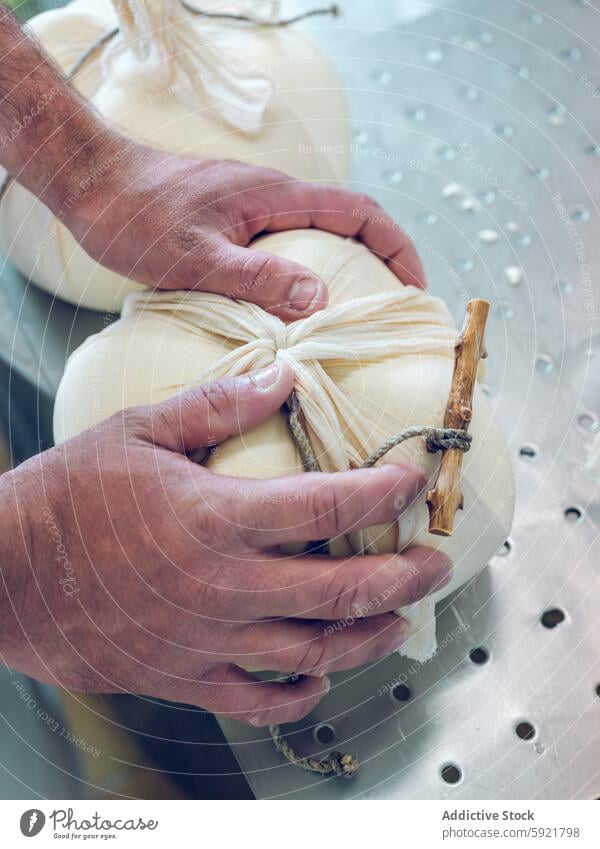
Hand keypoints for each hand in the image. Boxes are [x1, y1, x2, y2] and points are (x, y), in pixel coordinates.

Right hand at [0, 362, 449, 726]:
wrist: (5, 576)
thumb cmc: (68, 498)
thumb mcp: (137, 431)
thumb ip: (216, 404)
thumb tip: (282, 376)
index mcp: (218, 518)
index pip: (329, 506)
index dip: (385, 492)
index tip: (415, 481)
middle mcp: (224, 586)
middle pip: (342, 591)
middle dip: (403, 577)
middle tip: (436, 565)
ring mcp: (207, 639)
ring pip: (313, 652)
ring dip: (368, 637)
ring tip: (400, 621)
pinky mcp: (184, 676)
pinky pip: (256, 701)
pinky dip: (298, 695)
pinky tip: (319, 679)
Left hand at [65, 139, 425, 319]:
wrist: (90, 183)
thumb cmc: (137, 217)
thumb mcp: (198, 257)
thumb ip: (258, 278)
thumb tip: (321, 302)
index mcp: (276, 197)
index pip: (360, 213)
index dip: (398, 246)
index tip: (415, 286)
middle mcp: (272, 197)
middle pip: (346, 224)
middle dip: (379, 262)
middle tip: (389, 311)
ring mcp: (252, 209)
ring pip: (315, 238)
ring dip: (342, 270)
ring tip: (349, 319)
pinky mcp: (231, 222)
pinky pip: (284, 247)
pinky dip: (304, 275)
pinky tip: (291, 311)